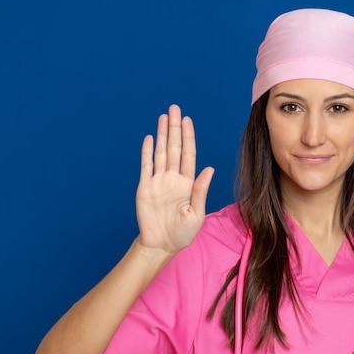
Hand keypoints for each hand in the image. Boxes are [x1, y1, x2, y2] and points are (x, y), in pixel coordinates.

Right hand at [135, 104, 213, 254]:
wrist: (162, 245)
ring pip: (160, 152)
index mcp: (188, 183)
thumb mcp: (196, 213)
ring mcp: (158, 181)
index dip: (188, 137)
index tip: (187, 120)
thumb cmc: (183, 233)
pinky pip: (145, 166)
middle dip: (174, 128)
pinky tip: (149, 138)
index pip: (188, 154)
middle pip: (173, 147)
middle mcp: (173, 178)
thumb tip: (209, 169)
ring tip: (163, 117)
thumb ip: (200, 190)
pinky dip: (146, 152)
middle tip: (174, 108)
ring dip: (161, 134)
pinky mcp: (144, 188)